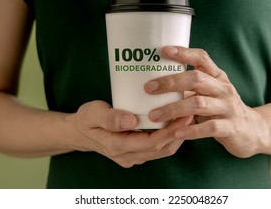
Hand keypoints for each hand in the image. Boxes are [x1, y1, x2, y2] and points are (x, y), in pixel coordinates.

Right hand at [69, 100, 191, 167]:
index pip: (150, 143)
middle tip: (191, 113)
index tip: (182, 116)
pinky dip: (169, 137)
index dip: (169, 132)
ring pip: (161, 151)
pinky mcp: (136, 153)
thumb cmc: (86, 119)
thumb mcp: (93, 114)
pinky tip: (176, 123)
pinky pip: (157, 149)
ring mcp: (132, 157)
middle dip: (178, 132)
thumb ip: (111, 118)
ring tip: (188, 117)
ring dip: (176, 136)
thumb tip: (131, 120)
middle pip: (160, 149)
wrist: (79, 132)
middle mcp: (127, 156)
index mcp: (117, 146)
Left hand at [144, 46, 270, 157]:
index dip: (184, 53)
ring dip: (174, 109)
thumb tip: (155, 82)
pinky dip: (192, 130)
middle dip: (171, 82)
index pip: (202, 58)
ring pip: (199, 104)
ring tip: (154, 116)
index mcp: (217, 77)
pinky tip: (177, 132)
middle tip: (149, 88)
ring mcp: (228, 108)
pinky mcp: (231, 127)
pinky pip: (210, 127)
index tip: (164, 50)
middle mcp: (223, 89)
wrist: (253, 131)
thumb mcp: (209, 93)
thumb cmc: (222, 109)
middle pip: (196, 79)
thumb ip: (189, 87)